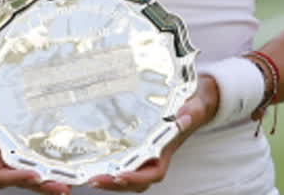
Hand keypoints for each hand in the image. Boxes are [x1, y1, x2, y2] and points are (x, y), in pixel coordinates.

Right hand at [0, 102, 74, 193]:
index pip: (0, 176)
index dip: (18, 178)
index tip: (35, 176)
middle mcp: (0, 164)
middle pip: (22, 180)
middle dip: (42, 186)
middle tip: (63, 187)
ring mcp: (11, 160)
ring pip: (32, 176)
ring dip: (50, 181)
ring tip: (69, 183)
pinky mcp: (21, 153)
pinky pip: (35, 164)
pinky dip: (49, 169)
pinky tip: (66, 169)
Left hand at [82, 76, 217, 191]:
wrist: (193, 100)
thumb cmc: (193, 104)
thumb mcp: (196, 104)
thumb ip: (192, 110)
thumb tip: (183, 115)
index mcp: (167, 149)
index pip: (153, 172)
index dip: (136, 177)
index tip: (119, 175)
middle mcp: (154, 155)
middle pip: (135, 179)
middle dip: (114, 183)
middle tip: (93, 179)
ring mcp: (144, 151)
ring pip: (126, 173)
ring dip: (108, 177)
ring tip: (88, 176)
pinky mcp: (135, 144)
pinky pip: (122, 160)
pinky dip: (108, 165)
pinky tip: (91, 162)